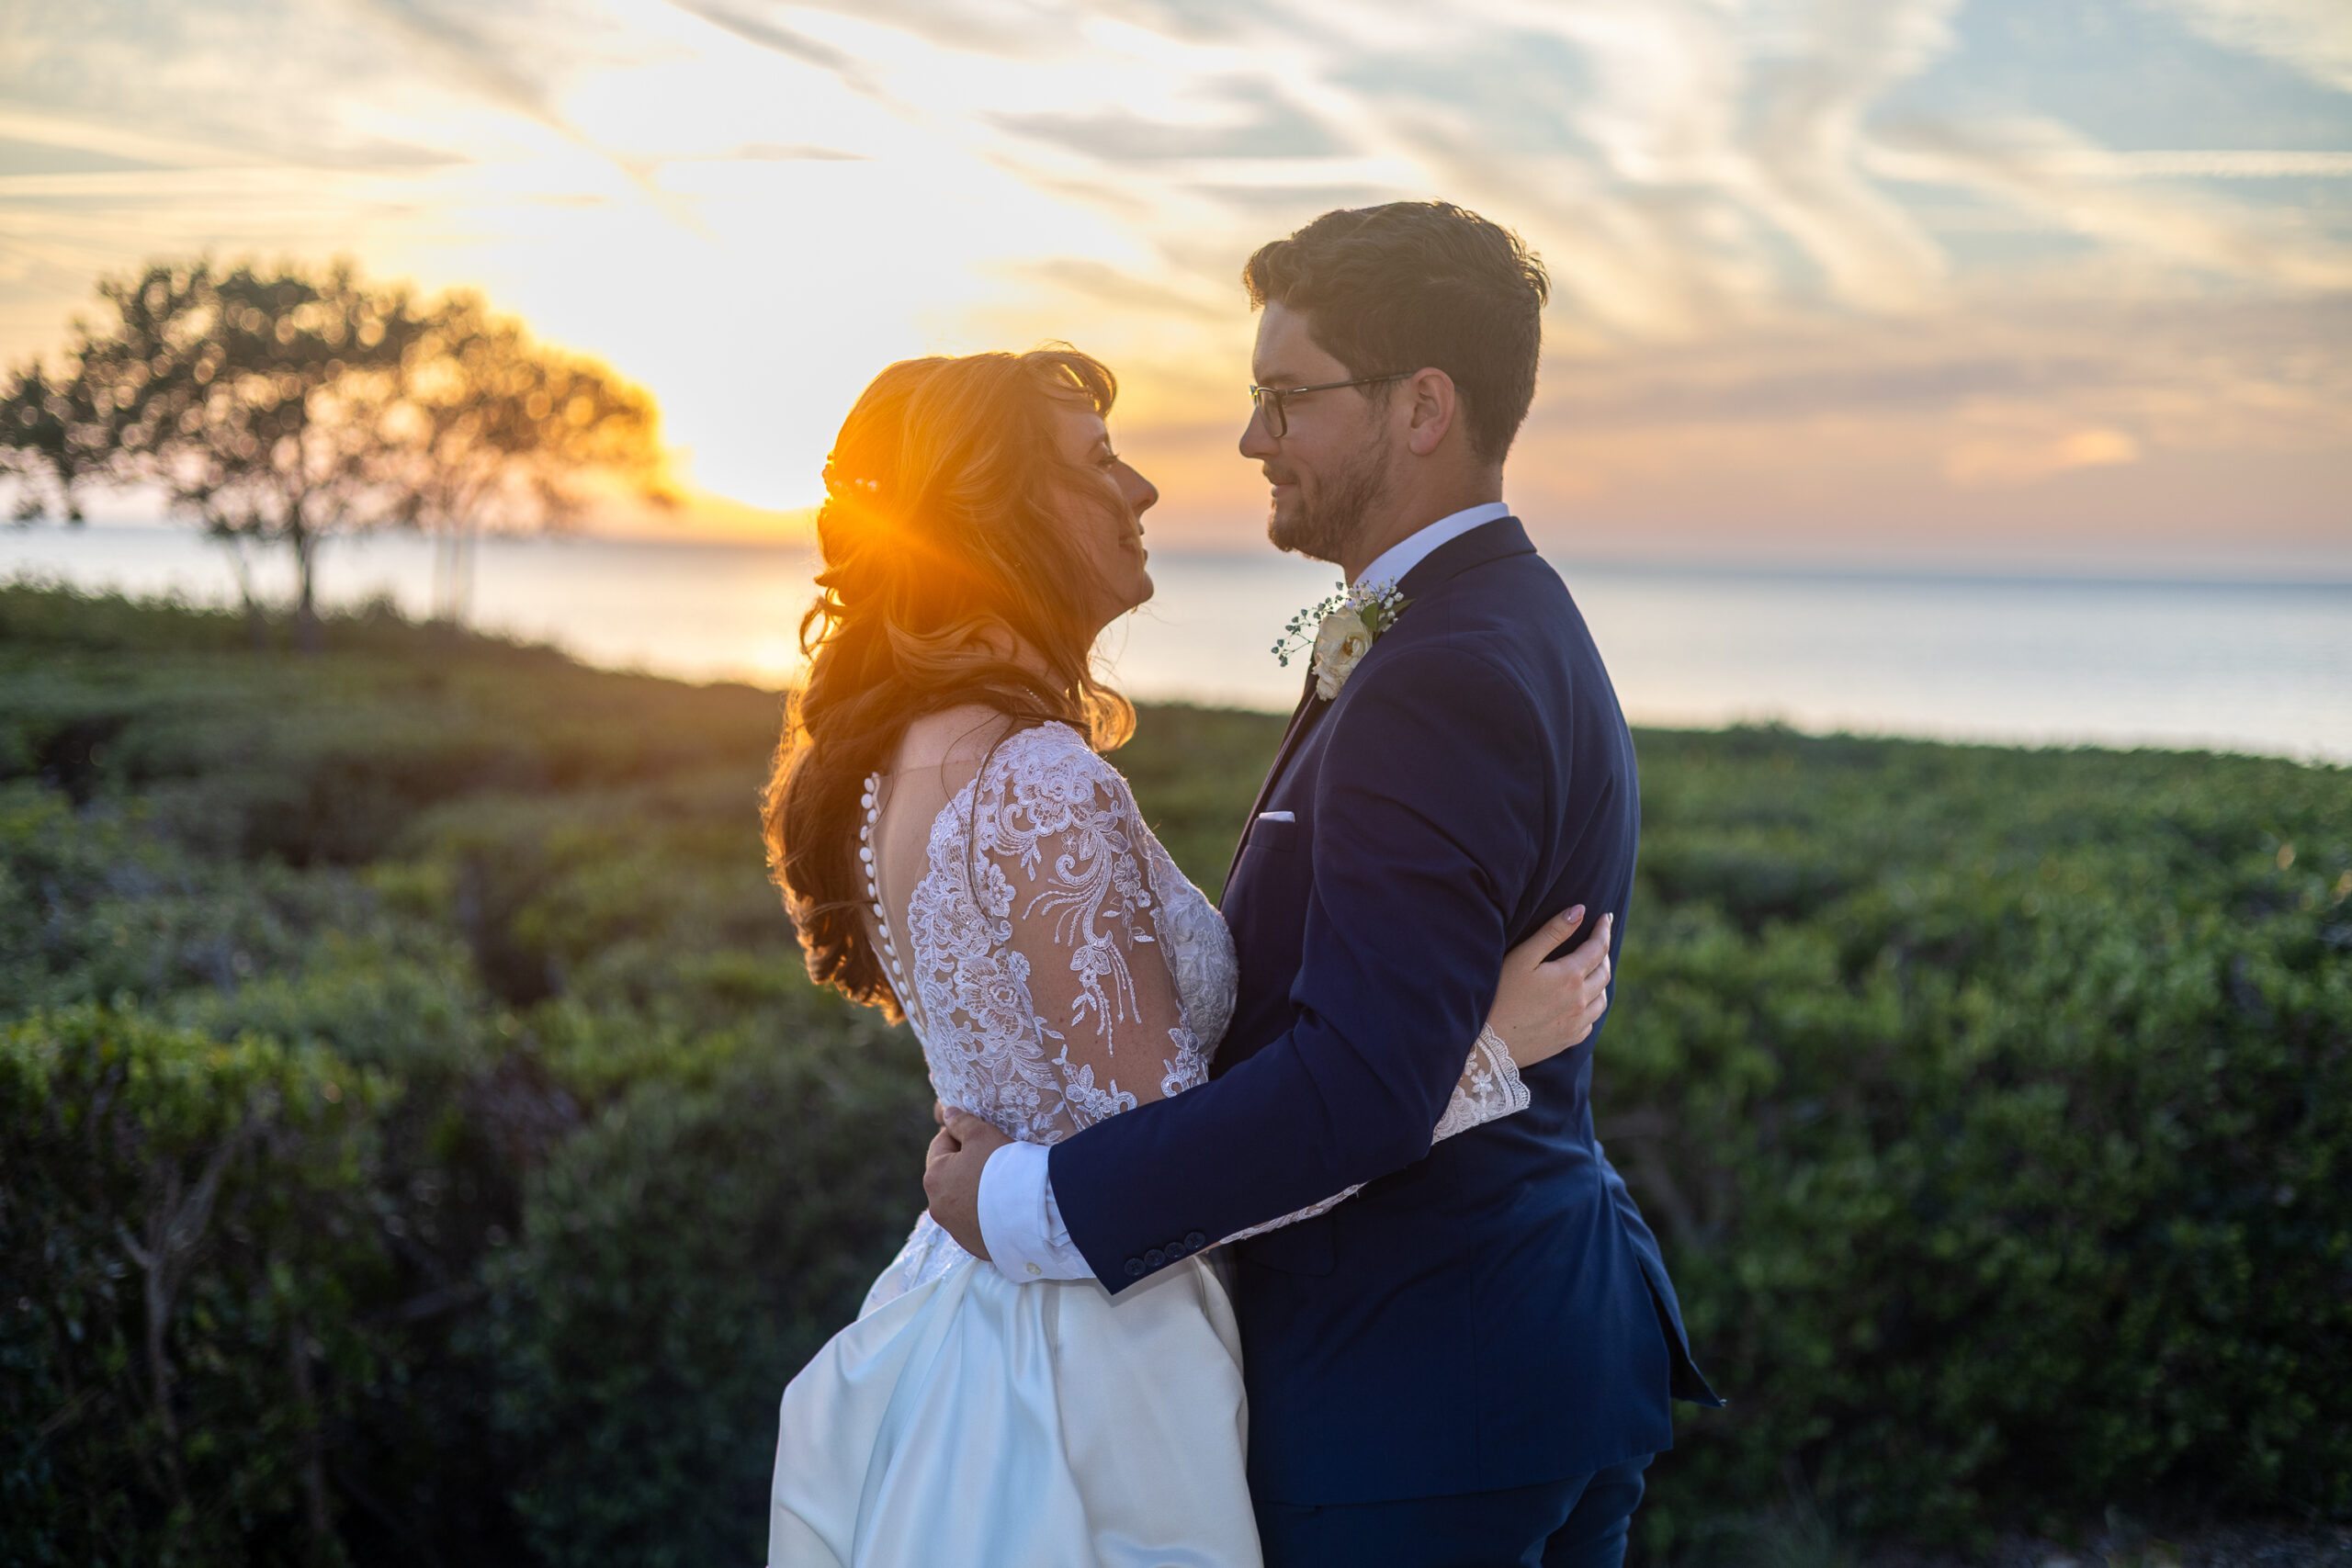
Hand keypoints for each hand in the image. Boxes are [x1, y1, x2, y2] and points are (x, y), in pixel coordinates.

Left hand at [924, 1105, 1008, 1261]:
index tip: (980, 1132)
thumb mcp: (982, 1135)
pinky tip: (1002, 1205)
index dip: (960, 1133)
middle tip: (991, 1156)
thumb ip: (961, 1122)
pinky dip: (983, 1212)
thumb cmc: (1003, 1167)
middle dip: (964, 1163)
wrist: (1030, 1211)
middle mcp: (937, 1206)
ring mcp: (954, 1229)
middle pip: (948, 1175)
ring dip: (972, 1189)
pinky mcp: (973, 1244)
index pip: (940, 1145)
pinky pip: (974, 1222)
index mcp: (934, 1177)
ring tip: (999, 1182)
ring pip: (959, 1200)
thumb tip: (948, 1114)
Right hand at [1484, 905, 1613, 1068]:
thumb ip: (1552, 932)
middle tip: (1597, 941)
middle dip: (1603, 953)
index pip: (1598, 947)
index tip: (1606, 917)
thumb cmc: (1500, 994)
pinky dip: (1592, 1006)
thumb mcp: (1523, 957)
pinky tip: (1581, 1002)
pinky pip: (1591, 1021)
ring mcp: (1576, 1023)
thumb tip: (1579, 910)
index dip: (1603, 929)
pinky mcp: (1568, 1040)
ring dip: (1601, 981)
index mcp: (1571, 976)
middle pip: (1604, 972)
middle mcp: (1580, 1001)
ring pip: (1602, 999)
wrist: (1488, 1044)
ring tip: (1593, 970)